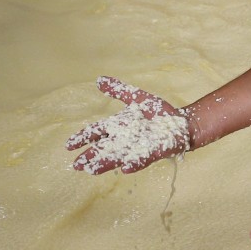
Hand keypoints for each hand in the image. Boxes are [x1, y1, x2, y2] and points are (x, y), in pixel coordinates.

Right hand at [67, 76, 190, 173]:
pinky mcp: (152, 152)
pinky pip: (141, 159)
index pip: (96, 132)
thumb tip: (99, 79)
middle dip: (90, 156)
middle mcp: (125, 139)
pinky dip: (133, 163)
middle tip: (76, 165)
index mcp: (118, 127)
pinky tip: (125, 168)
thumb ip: (118, 90)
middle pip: (104, 148)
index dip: (83, 138)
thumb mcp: (136, 97)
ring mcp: (137, 147)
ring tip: (92, 169)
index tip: (69, 145)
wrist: (181, 123)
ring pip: (118, 156)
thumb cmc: (158, 113)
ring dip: (105, 163)